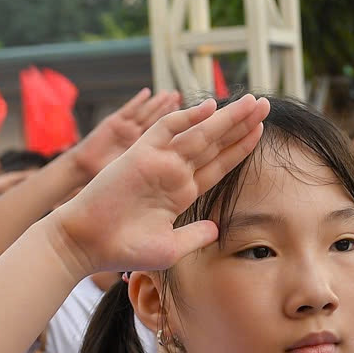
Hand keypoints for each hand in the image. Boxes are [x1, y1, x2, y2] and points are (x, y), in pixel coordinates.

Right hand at [46, 96, 270, 278]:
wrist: (87, 244)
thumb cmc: (125, 249)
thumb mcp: (172, 248)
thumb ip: (196, 235)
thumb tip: (218, 229)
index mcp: (182, 192)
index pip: (219, 165)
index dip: (241, 147)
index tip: (261, 131)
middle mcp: (174, 172)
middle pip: (215, 143)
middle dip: (241, 124)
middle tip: (266, 104)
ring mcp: (158, 161)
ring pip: (199, 133)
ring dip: (226, 117)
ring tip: (253, 102)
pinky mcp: (139, 154)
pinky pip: (166, 129)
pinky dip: (187, 117)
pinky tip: (211, 106)